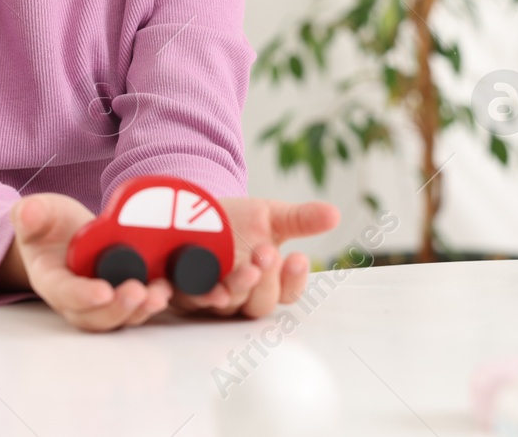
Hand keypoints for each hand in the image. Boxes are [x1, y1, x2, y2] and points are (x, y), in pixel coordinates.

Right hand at [8, 193, 172, 331]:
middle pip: (94, 317)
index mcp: (52, 280)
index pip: (64, 294)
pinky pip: (137, 306)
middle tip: (138, 292)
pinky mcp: (123, 295)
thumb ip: (30, 214)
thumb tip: (29, 212)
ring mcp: (102, 301)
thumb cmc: (49, 226)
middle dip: (118, 309)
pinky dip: (154, 301)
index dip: (82, 296)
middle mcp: (77, 299)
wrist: (64, 236)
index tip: (103, 291)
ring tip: (160, 294)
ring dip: (140, 310)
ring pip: (119, 317)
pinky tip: (170, 286)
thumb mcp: (37, 214)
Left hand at [171, 197, 339, 318]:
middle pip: (260, 303)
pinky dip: (199, 291)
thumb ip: (301, 219)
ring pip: (229, 303)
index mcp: (269, 282)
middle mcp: (243, 296)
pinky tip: (205, 280)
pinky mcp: (183, 292)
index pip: (288, 292)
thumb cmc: (238, 221)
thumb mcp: (272, 216)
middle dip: (266, 280)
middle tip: (267, 253)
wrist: (195, 212)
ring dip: (238, 286)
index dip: (294, 279)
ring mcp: (213, 298)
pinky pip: (191, 297)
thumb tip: (334, 213)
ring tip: (245, 267)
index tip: (297, 258)